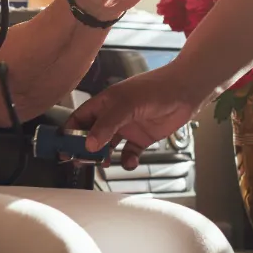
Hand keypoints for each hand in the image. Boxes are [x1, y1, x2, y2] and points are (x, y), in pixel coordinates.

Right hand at [67, 63, 207, 169]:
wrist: (187, 91)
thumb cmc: (156, 88)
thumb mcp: (127, 104)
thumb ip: (107, 125)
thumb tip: (89, 144)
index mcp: (105, 103)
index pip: (80, 119)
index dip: (70, 134)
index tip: (65, 149)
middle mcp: (114, 115)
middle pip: (92, 135)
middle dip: (86, 149)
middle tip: (82, 161)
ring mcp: (128, 127)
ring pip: (108, 146)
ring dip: (104, 157)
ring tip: (104, 163)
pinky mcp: (143, 137)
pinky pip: (130, 153)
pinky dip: (128, 161)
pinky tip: (130, 162)